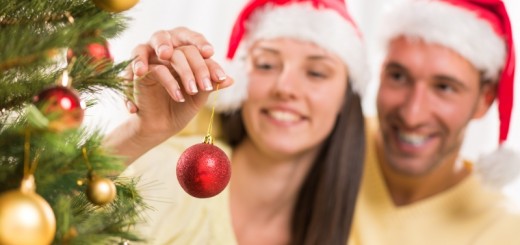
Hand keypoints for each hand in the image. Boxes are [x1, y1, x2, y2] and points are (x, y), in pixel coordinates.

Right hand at [105, 27, 232, 163]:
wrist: (159, 126)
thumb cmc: (180, 109)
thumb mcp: (199, 97)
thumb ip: (211, 85)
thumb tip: (231, 79)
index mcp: (187, 58)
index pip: (202, 54)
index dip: (212, 65)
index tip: (222, 78)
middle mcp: (171, 54)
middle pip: (188, 50)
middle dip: (200, 68)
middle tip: (207, 87)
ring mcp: (156, 60)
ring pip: (172, 55)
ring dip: (185, 71)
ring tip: (193, 90)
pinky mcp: (142, 72)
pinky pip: (157, 69)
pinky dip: (169, 83)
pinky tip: (178, 97)